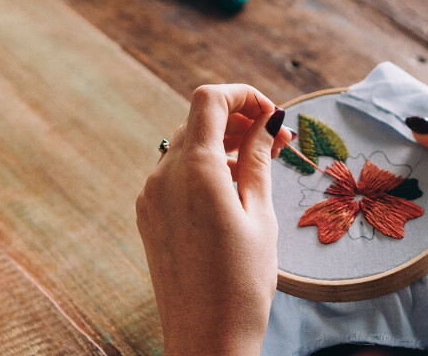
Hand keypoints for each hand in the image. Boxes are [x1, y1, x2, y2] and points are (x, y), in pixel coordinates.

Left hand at [136, 84, 291, 354]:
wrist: (206, 340)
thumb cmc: (242, 283)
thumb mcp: (261, 214)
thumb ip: (259, 159)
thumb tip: (268, 121)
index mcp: (194, 171)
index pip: (209, 99)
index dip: (244, 95)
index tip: (273, 114)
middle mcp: (163, 176)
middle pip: (198, 120)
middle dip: (239, 119)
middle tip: (278, 140)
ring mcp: (151, 196)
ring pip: (186, 145)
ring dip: (223, 143)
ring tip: (261, 163)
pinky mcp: (149, 215)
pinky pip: (175, 173)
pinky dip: (205, 167)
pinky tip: (233, 187)